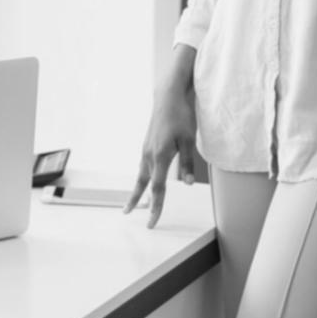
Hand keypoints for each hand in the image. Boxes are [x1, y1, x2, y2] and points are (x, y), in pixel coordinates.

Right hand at [123, 86, 197, 228]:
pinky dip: (142, 176)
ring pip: (141, 174)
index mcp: (160, 156)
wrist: (169, 96)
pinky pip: (143, 165)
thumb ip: (187, 163)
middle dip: (137, 200)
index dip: (155, 207)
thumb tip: (186, 184)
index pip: (157, 188)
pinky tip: (144, 179)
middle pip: (143, 183)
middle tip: (127, 213)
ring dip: (137, 189)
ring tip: (132, 202)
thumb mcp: (189, 140)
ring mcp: (147, 148)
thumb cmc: (181, 116)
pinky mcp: (148, 143)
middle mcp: (149, 154)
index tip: (151, 222)